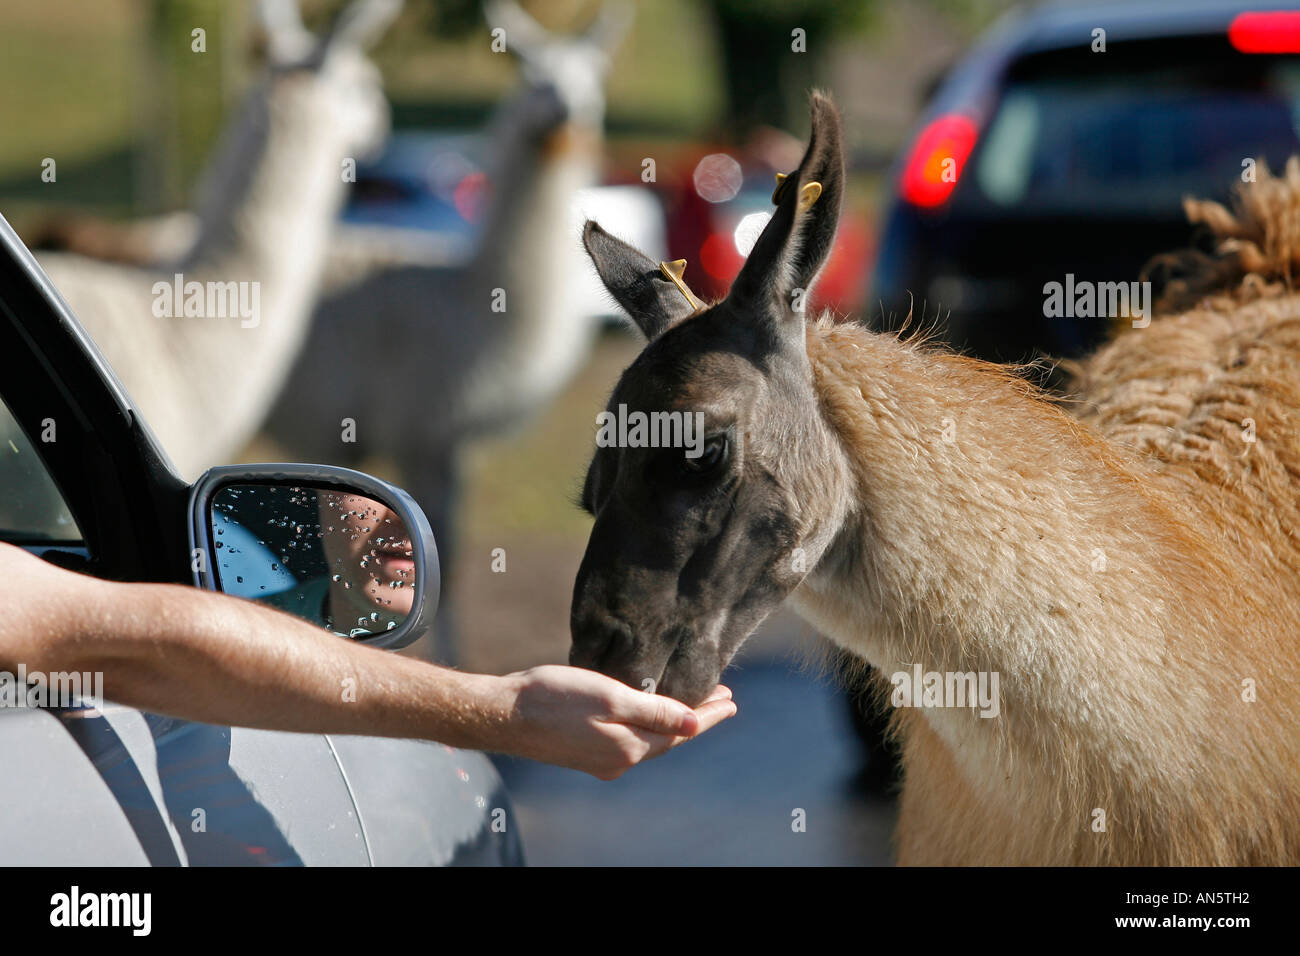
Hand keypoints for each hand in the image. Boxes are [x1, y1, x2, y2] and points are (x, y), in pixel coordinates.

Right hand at [489, 665, 735, 779]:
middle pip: (670, 739)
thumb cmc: (553, 698)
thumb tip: (697, 724)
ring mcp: (601, 760)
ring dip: (674, 722)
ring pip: (650, 741)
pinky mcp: (585, 753)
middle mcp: (619, 761)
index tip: (732, 699)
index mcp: (630, 748)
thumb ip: (655, 712)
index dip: (709, 714)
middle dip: (697, 717)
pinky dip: (649, 726)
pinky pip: (630, 741)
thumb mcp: (610, 696)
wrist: (503, 714)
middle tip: (722, 697)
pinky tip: (650, 714)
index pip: (683, 731)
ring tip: (694, 703)